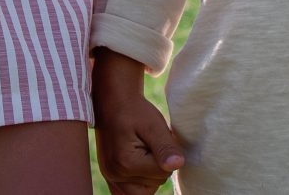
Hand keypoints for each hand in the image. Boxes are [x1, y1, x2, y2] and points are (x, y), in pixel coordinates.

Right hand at [92, 55, 187, 194]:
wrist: (112, 102)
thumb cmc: (134, 111)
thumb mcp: (153, 124)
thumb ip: (165, 147)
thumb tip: (178, 165)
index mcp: (126, 162)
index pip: (164, 172)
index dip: (167, 154)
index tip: (157, 137)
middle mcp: (115, 174)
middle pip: (155, 183)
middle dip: (158, 165)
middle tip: (149, 143)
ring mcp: (111, 178)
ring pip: (146, 191)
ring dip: (150, 174)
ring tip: (144, 151)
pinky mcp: (110, 178)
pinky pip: (130, 193)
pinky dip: (139, 182)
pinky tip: (138, 165)